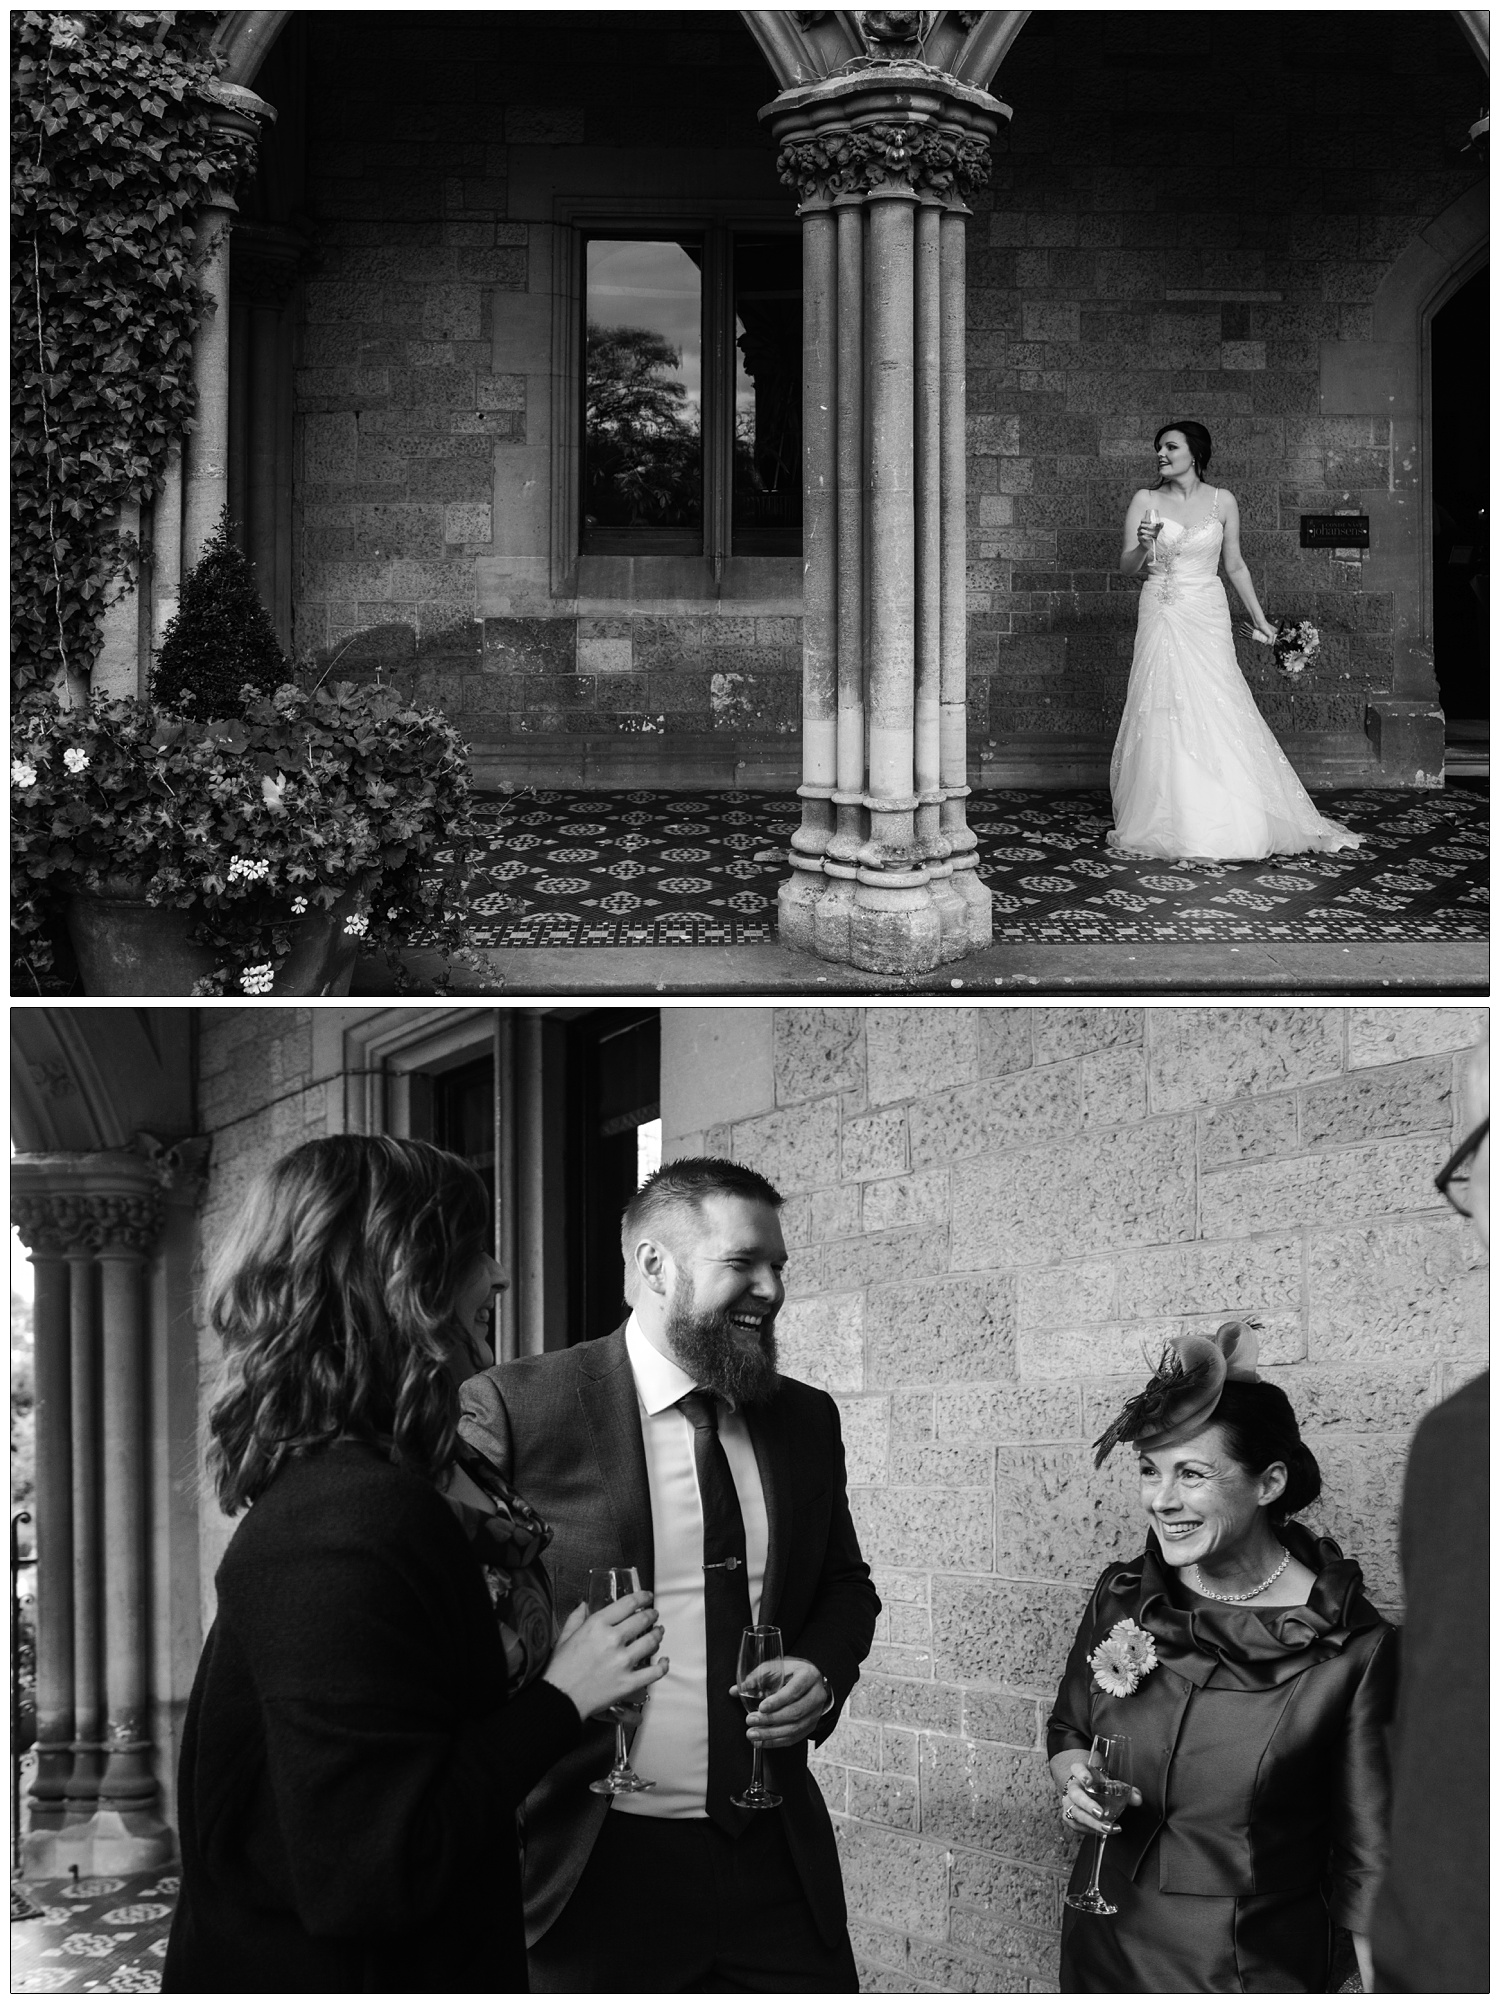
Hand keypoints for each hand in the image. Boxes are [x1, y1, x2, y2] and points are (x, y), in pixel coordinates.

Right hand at [541, 1591, 666, 1722]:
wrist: (560, 1697)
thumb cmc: (560, 1669)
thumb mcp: (564, 1637)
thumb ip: (577, 1618)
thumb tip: (584, 1604)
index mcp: (597, 1625)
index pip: (628, 1604)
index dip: (642, 1597)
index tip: (647, 1597)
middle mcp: (613, 1640)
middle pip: (642, 1621)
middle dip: (652, 1615)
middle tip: (654, 1614)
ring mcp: (623, 1662)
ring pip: (651, 1642)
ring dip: (658, 1635)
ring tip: (659, 1632)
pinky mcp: (628, 1682)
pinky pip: (654, 1672)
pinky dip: (662, 1665)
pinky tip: (664, 1660)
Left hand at [732, 1654, 828, 1747]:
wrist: (812, 1681)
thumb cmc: (793, 1673)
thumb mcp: (777, 1668)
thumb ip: (757, 1677)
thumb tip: (735, 1690)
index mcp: (808, 1676)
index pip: (794, 1690)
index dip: (778, 1701)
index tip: (761, 1707)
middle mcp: (816, 1695)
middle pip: (795, 1712)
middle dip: (770, 1720)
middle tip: (751, 1720)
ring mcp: (815, 1713)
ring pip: (795, 1728)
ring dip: (771, 1734)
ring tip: (752, 1734)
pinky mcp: (811, 1726)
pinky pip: (794, 1738)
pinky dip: (776, 1742)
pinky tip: (762, 1742)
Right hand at [1059, 1760, 1142, 1838]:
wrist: (1088, 1793)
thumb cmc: (1101, 1786)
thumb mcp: (1113, 1784)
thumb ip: (1126, 1791)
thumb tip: (1138, 1799)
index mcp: (1081, 1772)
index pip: (1077, 1769)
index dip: (1081, 1774)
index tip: (1089, 1782)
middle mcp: (1073, 1787)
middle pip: (1075, 1794)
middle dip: (1088, 1805)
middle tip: (1101, 1813)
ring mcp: (1069, 1802)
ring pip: (1076, 1812)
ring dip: (1092, 1822)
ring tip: (1108, 1828)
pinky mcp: (1070, 1816)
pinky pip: (1077, 1825)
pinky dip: (1090, 1830)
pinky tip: (1103, 1832)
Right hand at [1136, 517, 1162, 550]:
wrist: (1149, 545)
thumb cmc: (1152, 537)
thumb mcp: (1157, 531)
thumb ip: (1159, 527)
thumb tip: (1162, 523)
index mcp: (1144, 526)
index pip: (1142, 521)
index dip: (1145, 520)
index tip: (1150, 522)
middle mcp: (1141, 529)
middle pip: (1141, 525)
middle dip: (1147, 526)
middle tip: (1152, 527)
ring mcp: (1139, 534)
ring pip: (1141, 530)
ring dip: (1147, 532)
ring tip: (1152, 534)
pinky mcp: (1139, 539)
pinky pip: (1141, 537)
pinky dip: (1145, 537)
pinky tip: (1149, 538)